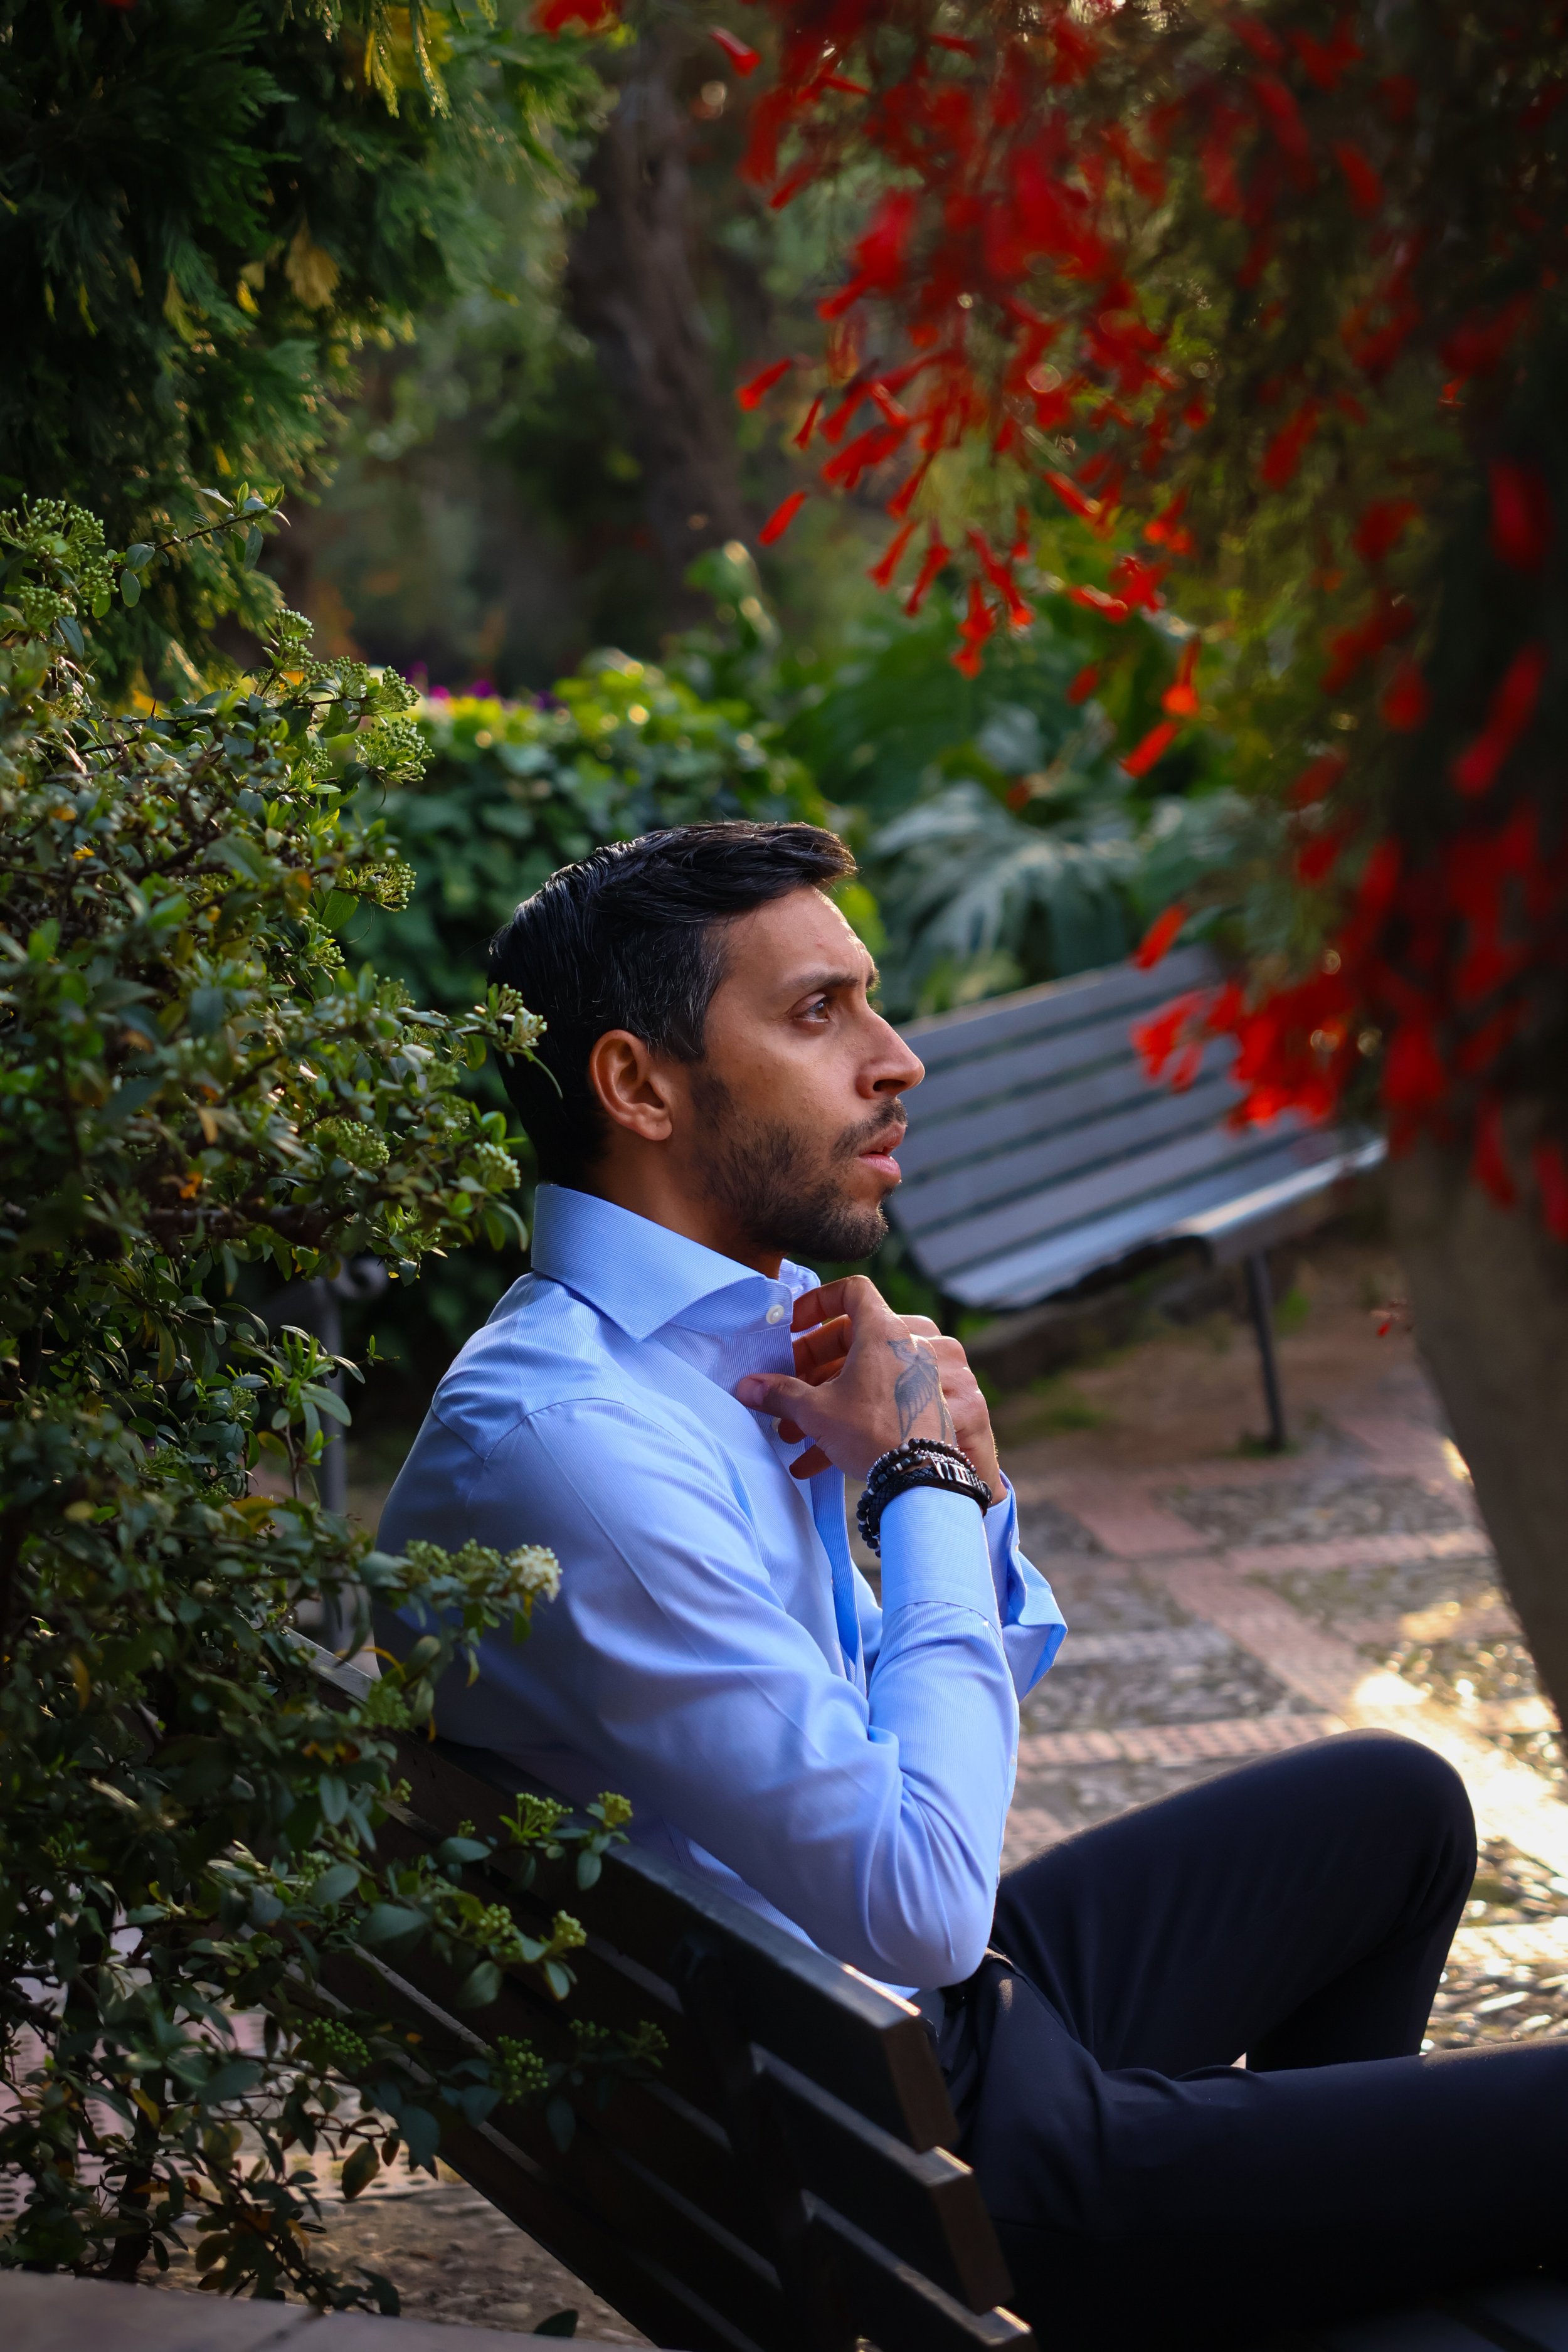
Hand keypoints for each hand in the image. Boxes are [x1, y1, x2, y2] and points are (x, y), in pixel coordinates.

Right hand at [735, 1278, 1000, 1495]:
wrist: (920, 1478)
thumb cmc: (873, 1433)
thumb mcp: (816, 1410)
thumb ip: (780, 1393)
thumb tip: (747, 1387)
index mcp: (883, 1332)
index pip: (852, 1290)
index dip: (819, 1301)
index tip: (796, 1325)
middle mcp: (905, 1348)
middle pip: (850, 1337)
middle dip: (811, 1362)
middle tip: (787, 1384)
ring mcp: (916, 1377)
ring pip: (861, 1374)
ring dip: (824, 1395)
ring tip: (794, 1429)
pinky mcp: (920, 1405)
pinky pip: (877, 1398)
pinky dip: (847, 1415)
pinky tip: (816, 1455)